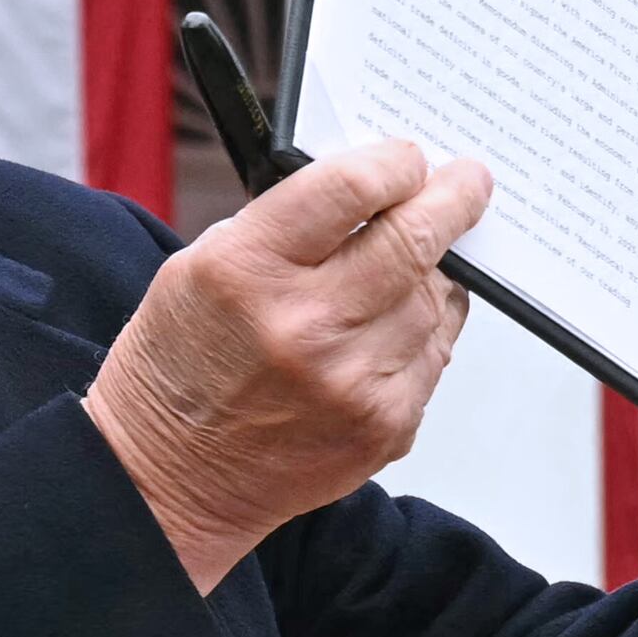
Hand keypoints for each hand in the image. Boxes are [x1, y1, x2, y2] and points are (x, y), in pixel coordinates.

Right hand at [83, 138, 491, 593]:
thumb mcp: (201, 265)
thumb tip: (371, 190)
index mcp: (247, 270)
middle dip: (452, 199)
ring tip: (419, 260)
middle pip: (413, 239)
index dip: (395, 162)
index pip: (351, 187)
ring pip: (434, 297)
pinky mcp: (384, 426)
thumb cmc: (182, 367)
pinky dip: (426, 329)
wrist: (170, 478)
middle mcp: (304, 326)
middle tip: (467, 182)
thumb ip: (286, 223)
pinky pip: (435, 354)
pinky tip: (399, 323)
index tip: (409, 157)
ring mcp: (351, 382)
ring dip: (435, 270)